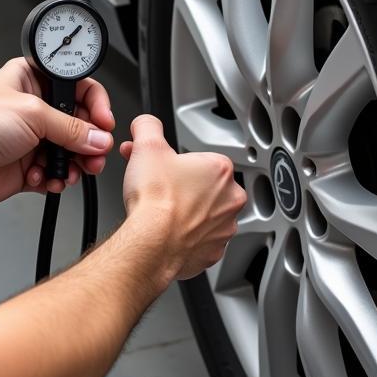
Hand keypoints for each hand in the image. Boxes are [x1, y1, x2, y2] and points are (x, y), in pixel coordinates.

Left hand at [0, 58, 114, 206]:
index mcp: (34, 81)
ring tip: (74, 170)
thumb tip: (99, 138)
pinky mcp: (27, 167)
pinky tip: (45, 178)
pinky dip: (55, 179)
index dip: (96, 104)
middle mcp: (35, 109)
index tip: (105, 121)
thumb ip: (72, 127)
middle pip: (80, 124)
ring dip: (75, 164)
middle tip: (96, 152)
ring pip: (71, 152)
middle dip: (90, 141)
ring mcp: (32, 140)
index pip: (79, 87)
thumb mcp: (32, 113)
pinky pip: (55, 174)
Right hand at [119, 115, 246, 282]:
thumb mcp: (146, 146)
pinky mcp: (213, 252)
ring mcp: (224, 228)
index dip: (175, 162)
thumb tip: (146, 123)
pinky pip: (201, 241)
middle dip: (182, 186)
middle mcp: (230, 199)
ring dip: (187, 212)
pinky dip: (186, 238)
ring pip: (205, 215)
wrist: (150, 243)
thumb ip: (148, 127)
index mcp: (220, 169)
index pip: (200, 159)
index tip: (161, 168)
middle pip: (205, 186)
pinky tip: (169, 233)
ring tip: (163, 212)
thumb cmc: (155, 201)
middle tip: (160, 189)